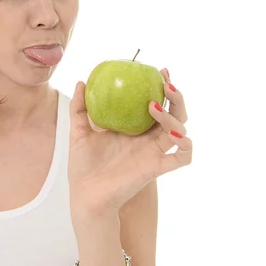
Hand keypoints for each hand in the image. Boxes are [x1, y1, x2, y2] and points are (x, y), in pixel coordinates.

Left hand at [67, 68, 191, 214]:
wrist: (85, 195)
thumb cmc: (83, 166)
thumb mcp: (79, 131)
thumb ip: (80, 108)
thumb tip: (81, 82)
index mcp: (133, 129)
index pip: (155, 103)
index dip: (162, 87)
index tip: (160, 70)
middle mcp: (148, 139)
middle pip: (175, 113)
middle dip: (176, 96)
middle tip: (166, 83)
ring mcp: (154, 153)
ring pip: (180, 130)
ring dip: (174, 115)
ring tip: (154, 106)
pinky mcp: (156, 168)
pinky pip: (182, 157)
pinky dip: (186, 145)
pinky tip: (175, 133)